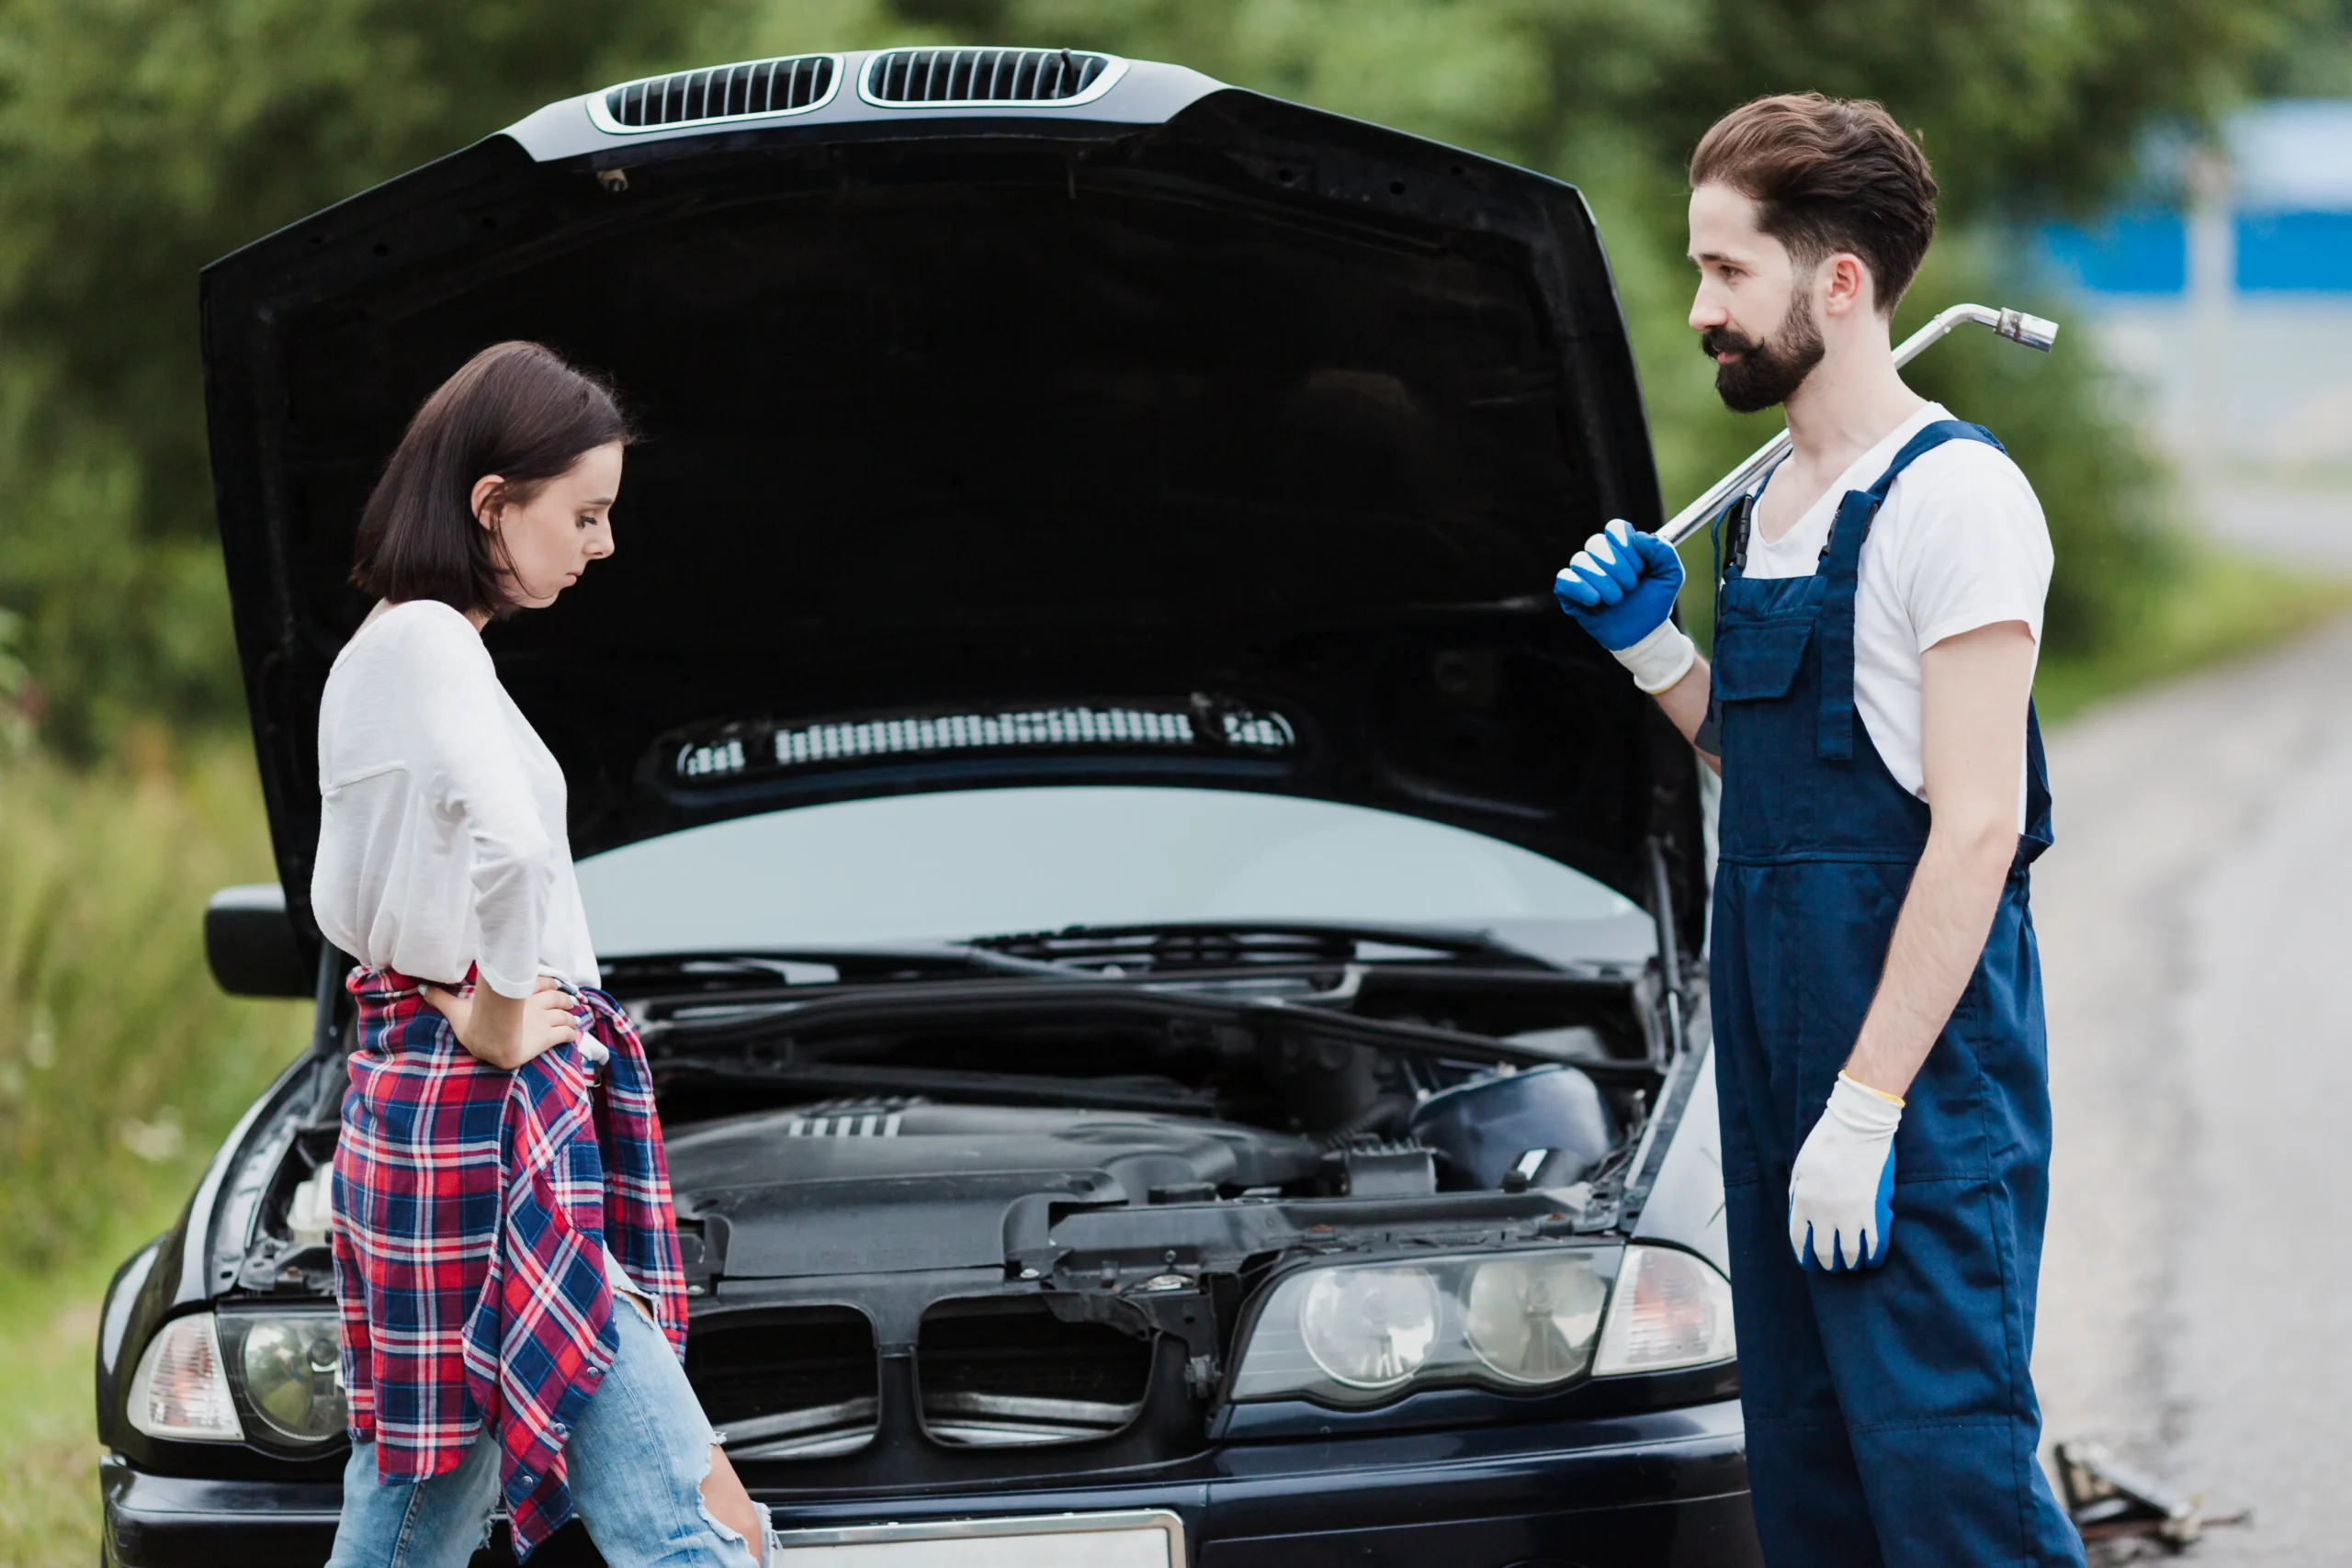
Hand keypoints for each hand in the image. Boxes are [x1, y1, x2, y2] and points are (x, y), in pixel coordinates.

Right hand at [422, 975, 577, 1070]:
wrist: (492, 1042)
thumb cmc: (476, 1024)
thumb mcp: (457, 1009)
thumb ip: (442, 999)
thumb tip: (422, 987)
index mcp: (517, 996)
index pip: (541, 984)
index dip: (549, 985)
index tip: (554, 987)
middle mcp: (534, 1006)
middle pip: (559, 998)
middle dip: (565, 1000)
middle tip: (569, 1003)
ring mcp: (543, 1022)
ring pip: (565, 1016)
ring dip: (570, 1017)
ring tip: (573, 1019)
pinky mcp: (547, 1038)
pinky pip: (565, 1035)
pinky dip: (571, 1035)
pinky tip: (572, 1037)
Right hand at [1552, 519, 1683, 651]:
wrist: (1643, 634)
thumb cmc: (1654, 603)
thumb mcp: (1671, 576)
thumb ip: (1664, 551)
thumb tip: (1638, 537)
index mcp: (1622, 546)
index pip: (1614, 528)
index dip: (1626, 546)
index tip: (1640, 567)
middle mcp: (1599, 556)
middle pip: (1595, 542)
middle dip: (1617, 568)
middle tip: (1630, 588)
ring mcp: (1582, 573)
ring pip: (1580, 561)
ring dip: (1603, 583)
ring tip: (1616, 600)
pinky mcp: (1568, 592)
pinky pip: (1564, 579)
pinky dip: (1581, 589)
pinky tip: (1596, 602)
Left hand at [1787, 1073, 1900, 1270]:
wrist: (1856, 1129)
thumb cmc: (1825, 1144)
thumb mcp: (1800, 1169)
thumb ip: (1798, 1196)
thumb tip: (1801, 1219)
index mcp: (1802, 1202)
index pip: (1800, 1241)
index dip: (1805, 1257)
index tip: (1809, 1263)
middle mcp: (1824, 1214)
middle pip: (1824, 1252)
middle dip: (1828, 1264)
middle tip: (1832, 1266)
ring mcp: (1850, 1215)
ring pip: (1850, 1253)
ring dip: (1850, 1263)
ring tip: (1852, 1265)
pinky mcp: (1873, 1211)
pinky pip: (1874, 1244)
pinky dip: (1873, 1257)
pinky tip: (1871, 1261)